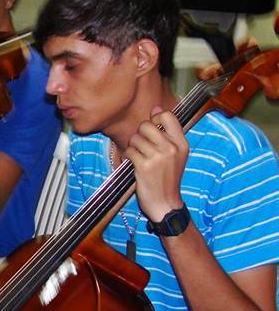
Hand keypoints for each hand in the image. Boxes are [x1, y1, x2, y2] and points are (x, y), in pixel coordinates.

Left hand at [123, 107, 188, 222]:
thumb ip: (167, 131)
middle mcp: (171, 148)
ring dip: (133, 147)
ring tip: (141, 157)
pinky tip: (136, 165)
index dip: (155, 118)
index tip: (153, 128)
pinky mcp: (144, 166)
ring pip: (135, 138)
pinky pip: (129, 151)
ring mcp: (158, 157)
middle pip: (146, 125)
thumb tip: (157, 108)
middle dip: (140, 134)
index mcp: (182, 143)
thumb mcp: (175, 154)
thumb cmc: (167, 176)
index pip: (167, 116)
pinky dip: (128, 157)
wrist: (165, 203)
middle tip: (143, 147)